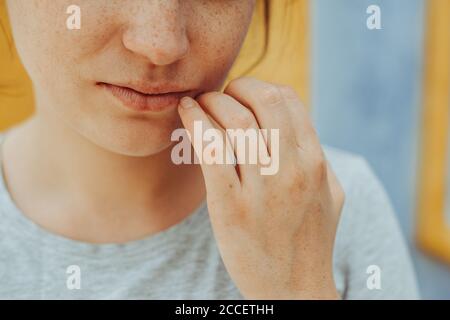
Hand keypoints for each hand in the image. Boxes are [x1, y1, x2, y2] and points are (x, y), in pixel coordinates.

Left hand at [178, 77, 344, 299]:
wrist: (294, 290)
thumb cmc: (310, 239)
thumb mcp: (328, 193)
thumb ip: (316, 157)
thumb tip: (295, 127)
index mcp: (315, 161)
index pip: (287, 99)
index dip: (259, 87)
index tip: (240, 94)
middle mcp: (293, 169)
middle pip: (262, 100)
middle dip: (235, 87)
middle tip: (218, 96)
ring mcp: (263, 190)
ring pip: (234, 121)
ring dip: (211, 102)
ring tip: (198, 104)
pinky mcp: (232, 209)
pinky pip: (211, 151)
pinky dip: (195, 123)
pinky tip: (186, 114)